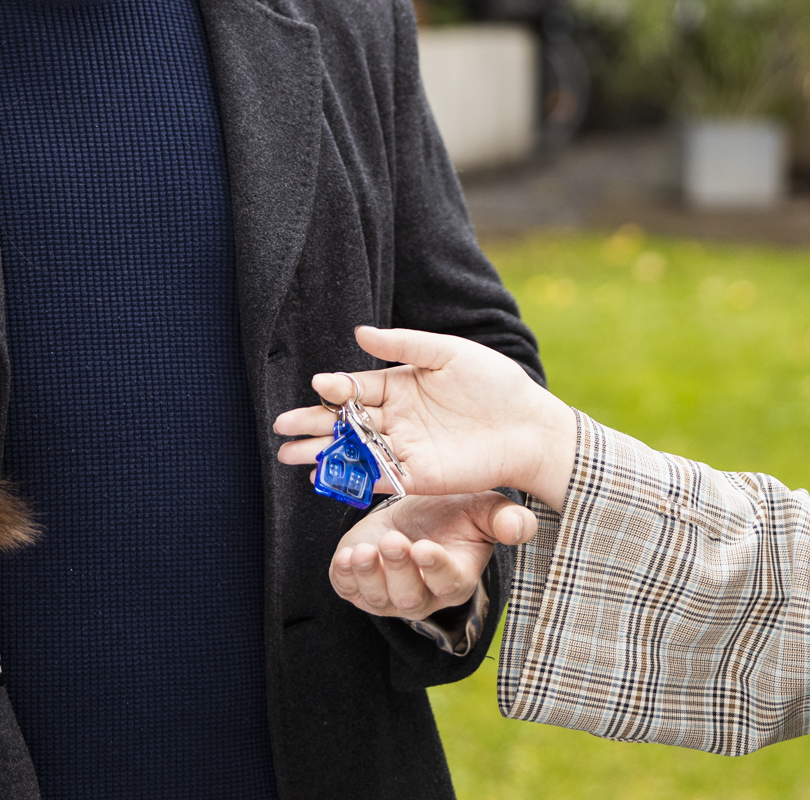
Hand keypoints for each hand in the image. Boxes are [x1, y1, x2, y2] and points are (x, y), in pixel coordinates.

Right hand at [272, 325, 578, 510]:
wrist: (529, 427)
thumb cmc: (494, 383)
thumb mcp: (449, 352)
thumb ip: (405, 345)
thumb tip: (360, 333)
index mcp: (401, 385)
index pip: (358, 387)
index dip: (337, 388)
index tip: (320, 386)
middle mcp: (397, 417)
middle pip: (346, 421)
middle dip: (313, 423)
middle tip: (280, 426)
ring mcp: (404, 448)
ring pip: (353, 450)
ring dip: (321, 452)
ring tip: (288, 454)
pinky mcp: (415, 476)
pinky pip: (375, 477)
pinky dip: (349, 477)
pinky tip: (322, 475)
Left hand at [329, 492, 537, 620]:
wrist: (413, 514)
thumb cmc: (452, 513)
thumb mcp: (482, 509)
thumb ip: (505, 519)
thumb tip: (521, 526)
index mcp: (455, 579)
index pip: (448, 583)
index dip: (436, 569)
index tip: (424, 548)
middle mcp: (422, 595)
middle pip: (410, 597)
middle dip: (398, 570)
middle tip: (392, 541)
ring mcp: (388, 596)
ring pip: (377, 599)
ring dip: (367, 576)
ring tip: (361, 551)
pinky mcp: (358, 586)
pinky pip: (348, 590)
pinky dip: (343, 577)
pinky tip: (344, 556)